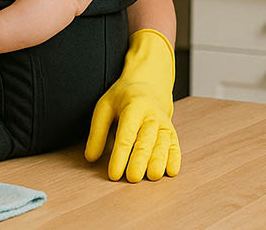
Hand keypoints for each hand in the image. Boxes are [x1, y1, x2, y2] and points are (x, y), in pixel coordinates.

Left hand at [84, 29, 181, 181]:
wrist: (148, 87)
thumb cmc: (122, 99)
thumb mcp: (104, 107)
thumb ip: (97, 132)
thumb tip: (91, 157)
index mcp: (134, 107)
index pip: (126, 135)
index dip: (120, 156)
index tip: (113, 174)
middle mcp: (152, 116)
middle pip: (146, 142)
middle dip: (139, 161)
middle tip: (131, 178)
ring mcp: (165, 125)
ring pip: (163, 146)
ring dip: (158, 163)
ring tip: (150, 177)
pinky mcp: (172, 133)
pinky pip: (175, 148)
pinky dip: (174, 160)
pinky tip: (169, 172)